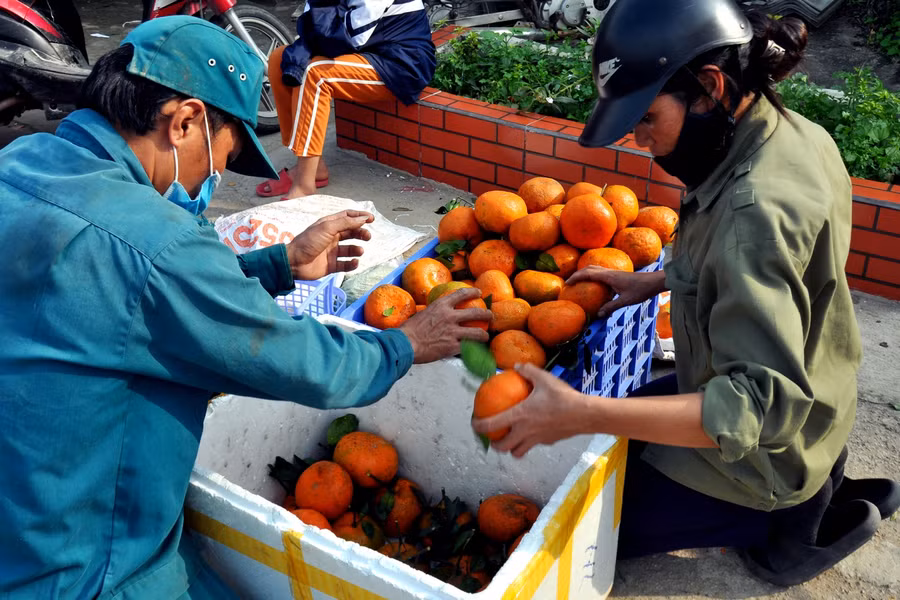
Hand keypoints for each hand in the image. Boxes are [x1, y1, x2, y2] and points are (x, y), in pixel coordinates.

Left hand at [286, 210, 373, 279]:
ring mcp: (331, 252)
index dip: (360, 217)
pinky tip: (354, 262)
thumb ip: (346, 223)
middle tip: (368, 236)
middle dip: (361, 233)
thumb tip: (363, 219)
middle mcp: (331, 237)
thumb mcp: (327, 228)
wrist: (294, 262)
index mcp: (329, 225)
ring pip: (350, 249)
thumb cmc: (309, 241)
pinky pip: (345, 264)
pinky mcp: (331, 265)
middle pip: (351, 232)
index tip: (371, 219)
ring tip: (359, 251)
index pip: (347, 217)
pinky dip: (352, 264)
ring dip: (357, 249)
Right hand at [399, 288, 491, 362]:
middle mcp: (449, 316)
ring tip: (486, 336)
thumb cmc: (409, 330)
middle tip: (490, 315)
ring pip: (477, 332)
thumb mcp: (422, 314)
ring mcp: (452, 332)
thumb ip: (434, 313)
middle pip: (475, 312)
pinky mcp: (452, 347)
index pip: (461, 294)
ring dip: (484, 334)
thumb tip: (437, 315)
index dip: (472, 292)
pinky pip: (468, 348)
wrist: (405, 344)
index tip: (479, 292)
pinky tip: (476, 350)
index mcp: (441, 306)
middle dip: (486, 314)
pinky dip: (473, 349)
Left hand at [471, 363, 592, 457]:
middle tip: (492, 437)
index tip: (474, 423)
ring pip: (518, 452)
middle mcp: (525, 431)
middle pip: (503, 447)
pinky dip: (529, 442)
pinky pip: (534, 445)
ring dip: (511, 448)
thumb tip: (516, 366)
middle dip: (494, 445)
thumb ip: (528, 371)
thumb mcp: (544, 378)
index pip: (492, 425)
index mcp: (519, 416)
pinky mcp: (548, 442)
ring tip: (511, 439)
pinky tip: (533, 431)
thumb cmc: (563, 396)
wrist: (585, 414)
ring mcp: (537, 439)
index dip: (479, 426)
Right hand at [567, 267, 665, 316]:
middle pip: (589, 269)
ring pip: (595, 269)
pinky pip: (601, 273)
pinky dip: (593, 276)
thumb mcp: (626, 301)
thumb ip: (611, 307)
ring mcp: (613, 272)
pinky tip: (595, 286)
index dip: (575, 277)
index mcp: (609, 277)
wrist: (654, 281)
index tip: (567, 284)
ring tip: (579, 283)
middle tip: (569, 283)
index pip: (588, 274)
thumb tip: (598, 314)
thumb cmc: (642, 290)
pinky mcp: (617, 275)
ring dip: (585, 274)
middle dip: (577, 274)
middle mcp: (609, 272)